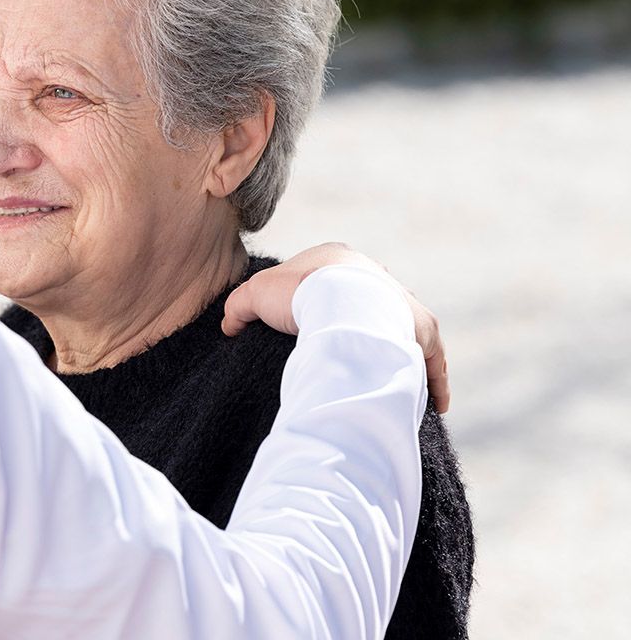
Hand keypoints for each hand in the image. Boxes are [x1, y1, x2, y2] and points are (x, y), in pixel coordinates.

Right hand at [222, 243, 449, 412]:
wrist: (335, 299)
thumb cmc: (295, 293)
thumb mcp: (254, 294)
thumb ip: (239, 307)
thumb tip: (229, 326)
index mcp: (338, 259)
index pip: (330, 277)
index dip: (317, 299)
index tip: (311, 323)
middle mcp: (376, 276)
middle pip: (368, 300)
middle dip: (362, 321)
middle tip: (349, 350)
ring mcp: (402, 301)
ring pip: (400, 327)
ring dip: (395, 348)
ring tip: (385, 375)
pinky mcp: (420, 329)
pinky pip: (430, 358)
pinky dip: (430, 378)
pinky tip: (431, 402)